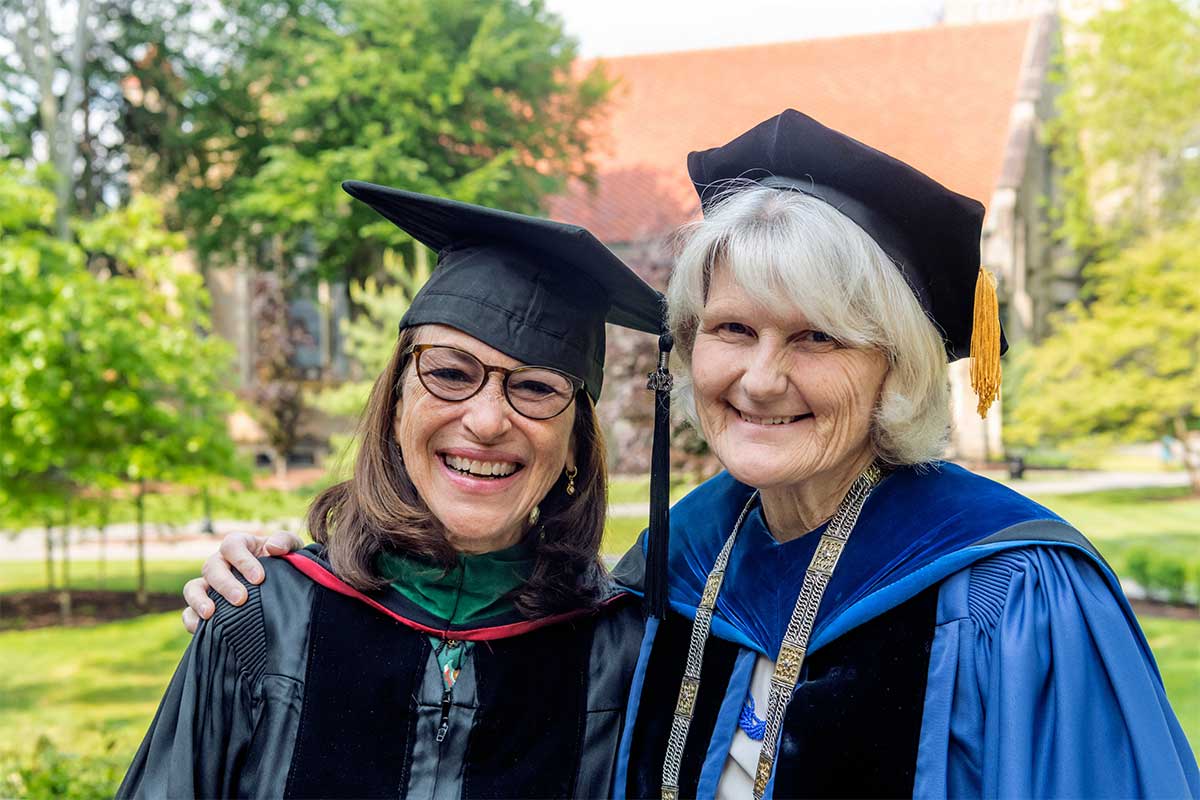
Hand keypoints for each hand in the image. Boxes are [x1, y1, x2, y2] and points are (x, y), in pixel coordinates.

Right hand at [181, 531, 303, 632]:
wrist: (285, 590)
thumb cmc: (285, 564)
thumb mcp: (292, 549)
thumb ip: (285, 542)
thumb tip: (272, 547)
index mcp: (240, 546)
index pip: (232, 545)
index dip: (242, 561)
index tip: (259, 578)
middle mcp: (221, 563)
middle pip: (212, 567)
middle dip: (225, 583)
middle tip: (241, 599)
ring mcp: (210, 585)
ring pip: (193, 587)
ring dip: (199, 600)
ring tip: (210, 614)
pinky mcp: (204, 607)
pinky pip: (188, 612)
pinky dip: (191, 619)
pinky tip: (201, 628)